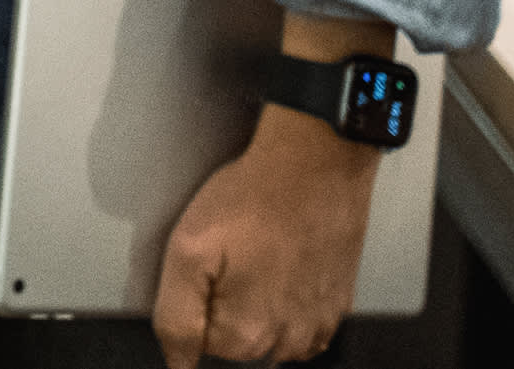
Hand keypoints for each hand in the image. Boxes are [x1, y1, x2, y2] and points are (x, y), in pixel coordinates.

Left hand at [149, 107, 379, 366]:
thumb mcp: (187, 250)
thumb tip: (177, 363)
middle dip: (226, 301)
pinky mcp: (337, 305)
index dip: (195, 298)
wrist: (315, 165)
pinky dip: (290, 297)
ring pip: (270, 331)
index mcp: (247, 335)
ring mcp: (317, 325)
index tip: (207, 266)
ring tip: (260, 254)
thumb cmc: (254, 198)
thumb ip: (176, 318)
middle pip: (236, 340)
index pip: (200, 343)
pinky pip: (302, 319)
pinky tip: (284, 262)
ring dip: (260, 302)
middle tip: (234, 253)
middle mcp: (288, 341)